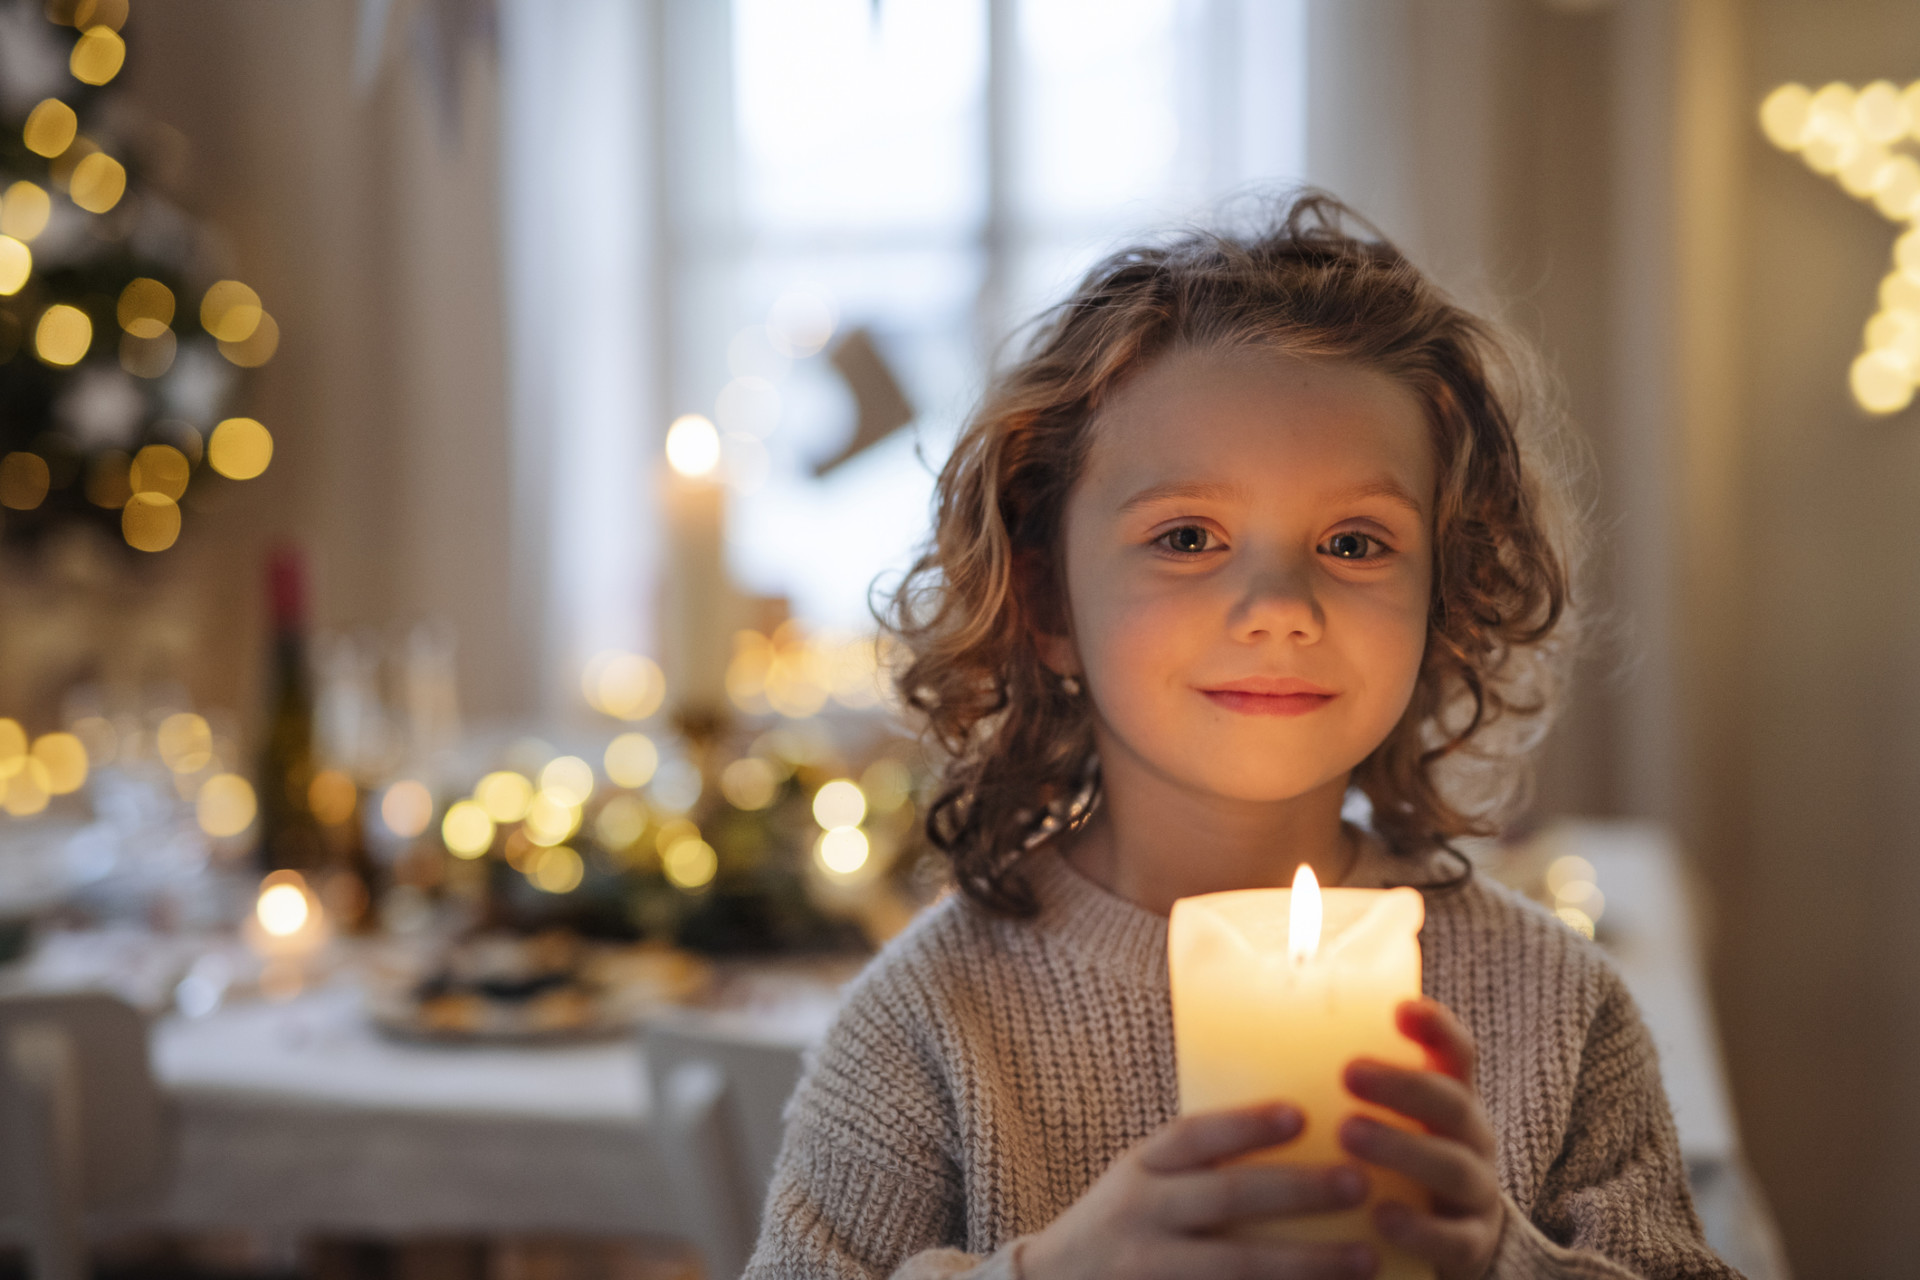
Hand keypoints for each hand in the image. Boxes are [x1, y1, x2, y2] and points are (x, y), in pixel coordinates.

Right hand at [1021, 1103, 1377, 1279]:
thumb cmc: (1121, 1228)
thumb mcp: (1139, 1183)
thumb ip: (1194, 1167)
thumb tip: (1297, 1131)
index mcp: (1137, 1173)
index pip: (1190, 1138)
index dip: (1245, 1125)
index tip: (1301, 1114)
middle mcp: (1141, 1220)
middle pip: (1224, 1200)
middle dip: (1296, 1192)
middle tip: (1359, 1183)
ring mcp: (1151, 1275)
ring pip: (1236, 1269)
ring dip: (1306, 1264)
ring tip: (1368, 1258)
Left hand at [1339, 999, 1503, 1279]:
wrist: (1447, 1242)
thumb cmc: (1391, 1164)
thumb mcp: (1380, 1117)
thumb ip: (1340, 1085)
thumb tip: (1251, 1040)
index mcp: (1449, 1099)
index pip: (1455, 1053)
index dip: (1436, 1027)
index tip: (1400, 1008)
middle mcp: (1471, 1138)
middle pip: (1451, 1103)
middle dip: (1402, 1085)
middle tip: (1350, 1073)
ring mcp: (1476, 1192)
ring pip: (1453, 1166)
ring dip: (1403, 1149)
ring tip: (1349, 1135)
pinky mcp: (1470, 1245)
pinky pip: (1453, 1237)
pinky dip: (1420, 1228)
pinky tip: (1382, 1218)